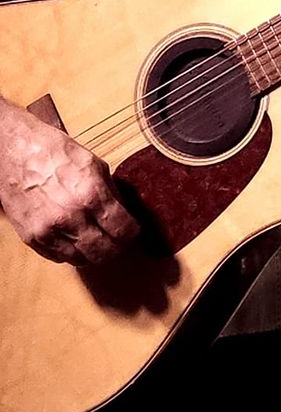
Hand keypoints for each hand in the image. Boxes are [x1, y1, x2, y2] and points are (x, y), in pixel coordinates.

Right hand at [0, 103, 139, 264]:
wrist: (15, 151)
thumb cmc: (54, 153)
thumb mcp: (95, 164)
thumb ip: (111, 192)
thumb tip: (124, 212)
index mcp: (90, 194)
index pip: (122, 229)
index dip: (132, 233)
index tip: (134, 231)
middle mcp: (69, 216)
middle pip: (103, 251)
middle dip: (117, 249)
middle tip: (121, 243)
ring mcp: (47, 230)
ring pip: (81, 259)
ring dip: (94, 255)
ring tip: (100, 243)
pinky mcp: (30, 237)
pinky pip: (58, 257)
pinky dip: (71, 254)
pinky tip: (77, 242)